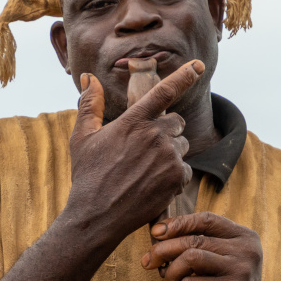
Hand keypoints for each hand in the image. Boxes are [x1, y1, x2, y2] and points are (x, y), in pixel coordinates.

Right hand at [67, 60, 204, 239]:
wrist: (97, 215)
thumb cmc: (87, 176)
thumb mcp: (82, 138)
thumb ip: (90, 104)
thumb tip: (88, 77)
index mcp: (133, 121)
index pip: (164, 91)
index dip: (183, 76)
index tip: (198, 65)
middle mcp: (154, 134)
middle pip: (176, 123)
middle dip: (167, 133)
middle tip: (146, 151)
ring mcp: (168, 156)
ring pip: (182, 147)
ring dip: (170, 155)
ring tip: (146, 172)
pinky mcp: (176, 177)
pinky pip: (186, 170)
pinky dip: (174, 177)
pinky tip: (154, 186)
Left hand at [141, 212, 264, 280]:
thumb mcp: (216, 260)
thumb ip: (198, 242)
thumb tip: (158, 230)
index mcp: (244, 237)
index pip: (207, 219)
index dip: (179, 223)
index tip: (156, 232)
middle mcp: (246, 251)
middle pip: (194, 239)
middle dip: (164, 249)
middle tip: (147, 261)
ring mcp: (240, 271)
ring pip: (189, 258)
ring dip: (171, 274)